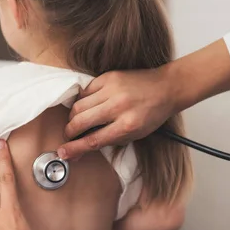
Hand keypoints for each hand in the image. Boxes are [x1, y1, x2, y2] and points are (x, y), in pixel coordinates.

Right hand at [59, 66, 176, 159]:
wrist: (165, 88)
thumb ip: (107, 141)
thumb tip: (81, 149)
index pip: (94, 140)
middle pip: (81, 121)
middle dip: (70, 132)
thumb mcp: (134, 135)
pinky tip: (87, 106)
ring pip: (78, 105)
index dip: (75, 148)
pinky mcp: (108, 77)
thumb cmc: (151, 115)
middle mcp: (118, 106)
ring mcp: (112, 89)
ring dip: (73, 117)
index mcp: (127, 125)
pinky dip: (81, 101)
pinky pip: (85, 91)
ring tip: (77, 122)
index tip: (63, 152)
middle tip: (69, 136)